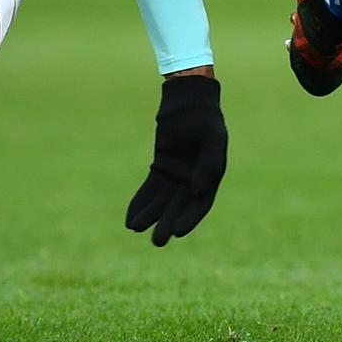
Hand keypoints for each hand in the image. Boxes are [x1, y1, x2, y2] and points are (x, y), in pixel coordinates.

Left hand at [124, 72, 225, 245]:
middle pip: (178, 207)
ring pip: (161, 201)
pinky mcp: (161, 166)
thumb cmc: (204, 118)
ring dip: (149, 215)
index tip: (176, 231)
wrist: (189, 100)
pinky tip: (130, 216)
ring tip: (135, 229)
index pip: (199, 204)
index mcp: (210, 177)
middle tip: (157, 241)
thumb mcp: (211, 138)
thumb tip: (199, 189)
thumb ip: (209, 163)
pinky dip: (140, 202)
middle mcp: (194, 180)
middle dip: (166, 223)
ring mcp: (176, 175)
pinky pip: (149, 188)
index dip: (189, 219)